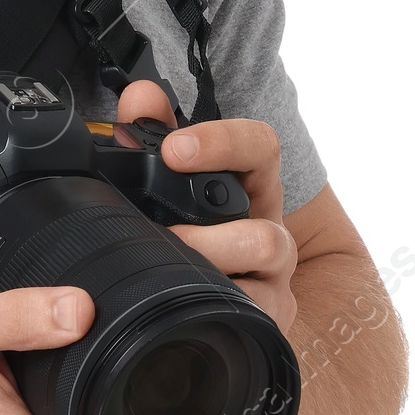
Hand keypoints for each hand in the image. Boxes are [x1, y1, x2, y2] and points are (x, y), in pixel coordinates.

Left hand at [114, 81, 298, 337]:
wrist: (211, 296)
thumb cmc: (188, 227)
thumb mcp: (170, 180)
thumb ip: (153, 133)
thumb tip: (139, 98)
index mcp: (248, 186)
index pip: (259, 146)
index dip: (222, 141)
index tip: (175, 149)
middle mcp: (269, 229)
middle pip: (268, 220)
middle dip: (211, 228)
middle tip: (164, 230)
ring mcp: (275, 277)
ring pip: (269, 257)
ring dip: (212, 260)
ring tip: (169, 264)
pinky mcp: (270, 316)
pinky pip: (260, 313)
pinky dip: (221, 307)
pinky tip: (185, 304)